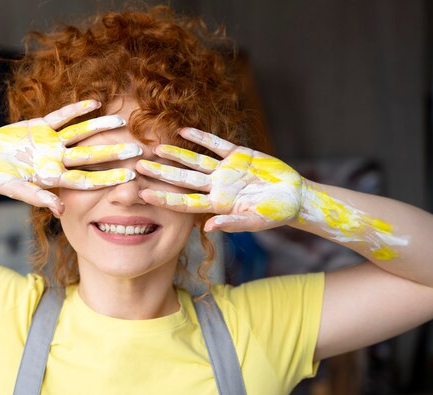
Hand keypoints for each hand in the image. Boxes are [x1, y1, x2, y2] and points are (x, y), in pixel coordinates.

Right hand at [0, 100, 140, 214]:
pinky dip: (77, 109)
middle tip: (138, 149)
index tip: (131, 176)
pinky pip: (62, 116)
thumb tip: (61, 210)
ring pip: (81, 133)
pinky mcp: (40, 126)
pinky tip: (95, 102)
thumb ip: (38, 198)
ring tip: (122, 121)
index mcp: (54, 178)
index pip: (88, 178)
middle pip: (91, 155)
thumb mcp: (16, 190)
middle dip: (114, 152)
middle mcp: (57, 160)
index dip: (109, 177)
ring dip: (100, 126)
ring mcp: (50, 142)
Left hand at [136, 127, 304, 232]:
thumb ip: (231, 223)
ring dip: (176, 154)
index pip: (184, 202)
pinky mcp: (238, 155)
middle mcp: (216, 187)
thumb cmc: (275, 214)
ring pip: (195, 160)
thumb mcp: (254, 221)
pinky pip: (215, 144)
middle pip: (182, 179)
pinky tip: (183, 130)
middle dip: (161, 173)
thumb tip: (208, 227)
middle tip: (137, 167)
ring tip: (155, 148)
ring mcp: (225, 170)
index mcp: (217, 205)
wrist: (294, 197)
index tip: (143, 195)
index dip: (163, 199)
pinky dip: (200, 136)